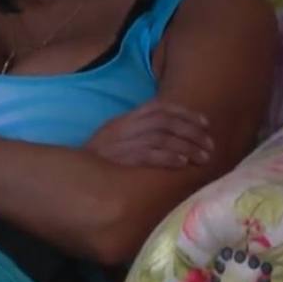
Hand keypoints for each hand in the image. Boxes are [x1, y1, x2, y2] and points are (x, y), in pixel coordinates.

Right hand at [84, 101, 214, 168]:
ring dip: (186, 146)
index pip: (160, 107)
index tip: (205, 123)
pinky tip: (182, 163)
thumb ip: (138, 131)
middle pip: (165, 122)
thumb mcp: (115, 137)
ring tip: (203, 157)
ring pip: (161, 138)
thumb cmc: (98, 159)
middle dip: (192, 132)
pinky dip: (168, 158)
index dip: (185, 113)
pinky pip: (148, 155)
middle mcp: (124, 127)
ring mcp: (121, 143)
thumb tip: (171, 132)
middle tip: (210, 145)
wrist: (71, 173)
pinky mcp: (119, 159)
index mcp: (125, 119)